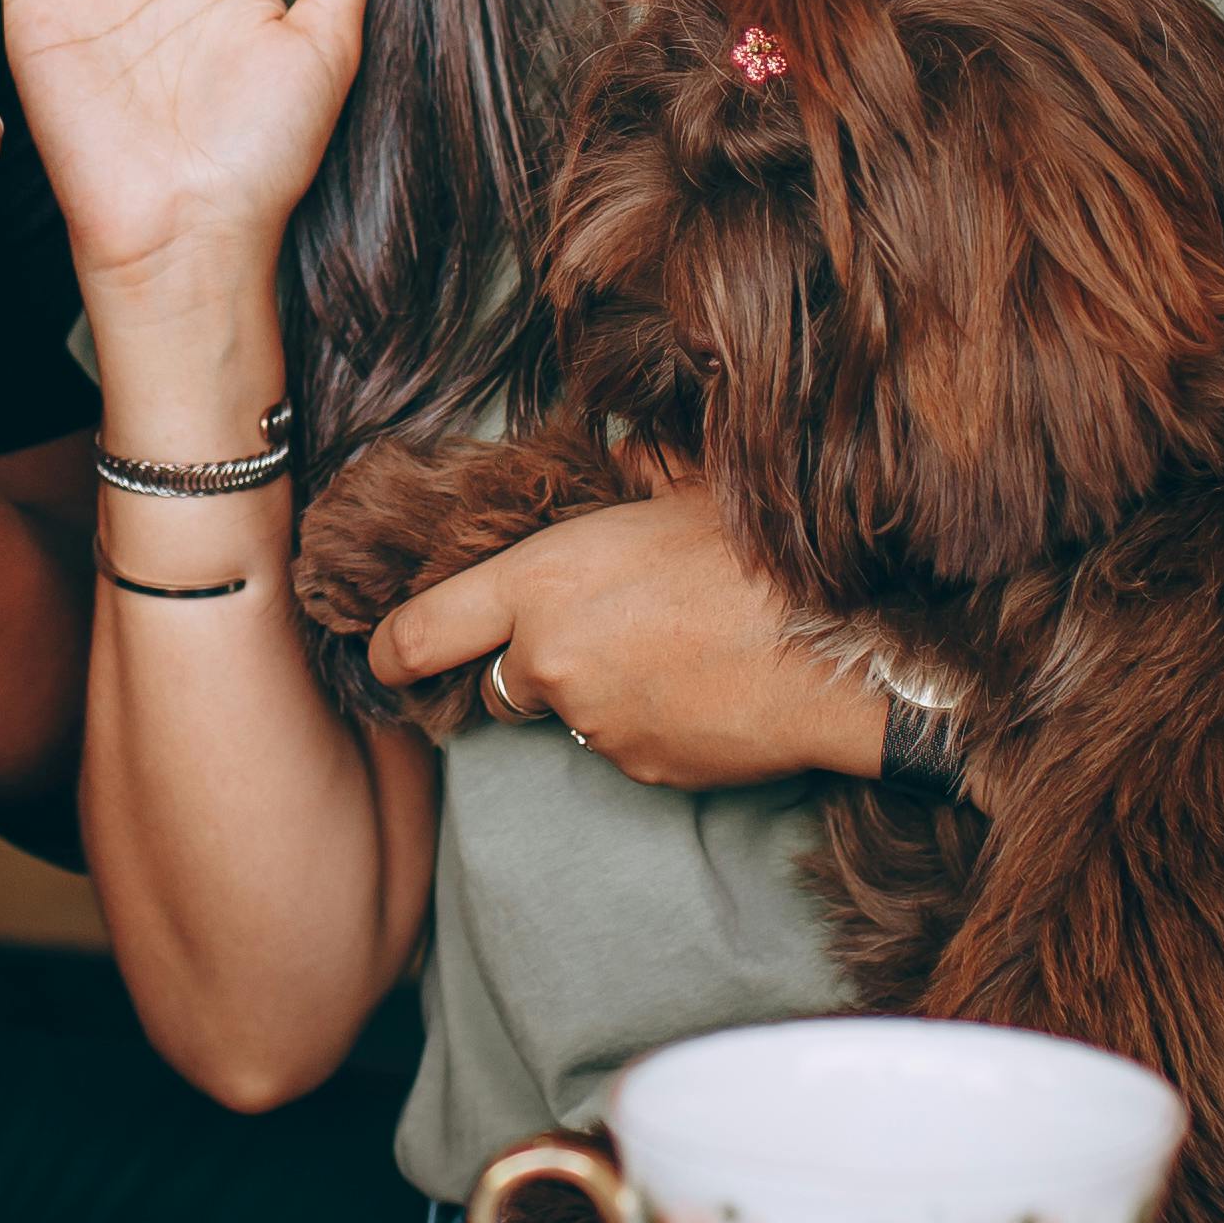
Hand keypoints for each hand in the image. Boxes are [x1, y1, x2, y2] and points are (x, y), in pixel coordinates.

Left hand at [367, 490, 897, 792]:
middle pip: (497, 680)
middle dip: (523, 663)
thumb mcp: (684, 488)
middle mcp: (551, 661)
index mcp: (543, 583)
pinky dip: (644, 722)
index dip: (390, 649)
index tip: (382, 657)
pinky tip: (697, 688)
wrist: (841, 654)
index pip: (424, 631)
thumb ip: (630, 473)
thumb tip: (619, 454)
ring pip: (568, 711)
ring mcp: (595, 724)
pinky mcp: (641, 769)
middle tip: (584, 635)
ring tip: (668, 651)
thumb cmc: (759, 560)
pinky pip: (622, 744)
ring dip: (594, 689)